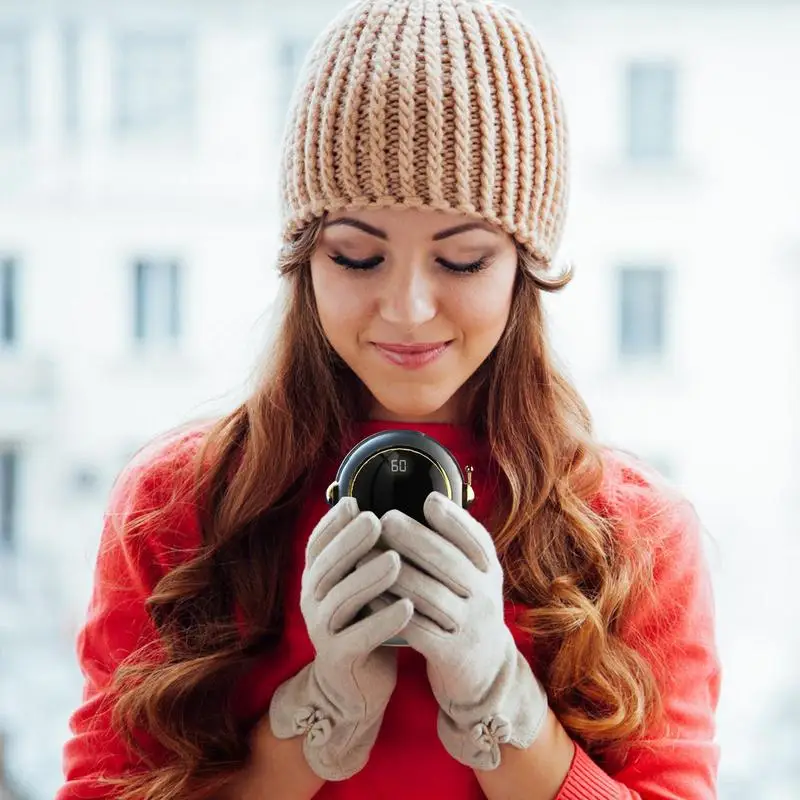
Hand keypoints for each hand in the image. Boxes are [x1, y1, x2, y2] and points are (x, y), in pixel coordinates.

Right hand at [269, 497, 412, 780]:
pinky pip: (359, 637)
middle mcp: (312, 601)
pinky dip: (383, 621)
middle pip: (327, 567)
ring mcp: (322, 631)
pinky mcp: (339, 658)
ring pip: (341, 600)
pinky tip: (406, 606)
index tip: (354, 502)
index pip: (316, 545)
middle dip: (351, 542)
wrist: (352, 687)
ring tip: (395, 560)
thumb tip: (380, 508)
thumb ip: (360, 556)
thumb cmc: (362, 623)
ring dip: (368, 578)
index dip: (332, 523)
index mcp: (316, 580)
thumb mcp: (357, 586)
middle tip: (376, 521)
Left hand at [378, 492, 548, 769]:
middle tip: (385, 520)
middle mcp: (486, 596)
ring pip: (429, 595)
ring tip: (364, 557)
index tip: (428, 499)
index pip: (476, 540)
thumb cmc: (466, 609)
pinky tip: (369, 598)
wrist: (484, 672)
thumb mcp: (474, 577)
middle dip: (416, 538)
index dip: (454, 519)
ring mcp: (471, 627)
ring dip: (394, 574)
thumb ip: (456, 545)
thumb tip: (428, 499)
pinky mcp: (452, 655)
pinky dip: (391, 612)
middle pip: (449, 562)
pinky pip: (417, 629)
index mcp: (489, 572)